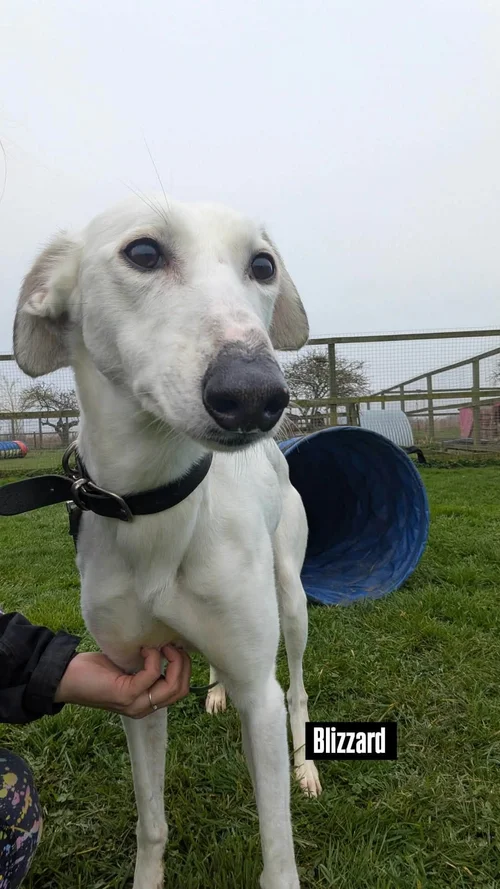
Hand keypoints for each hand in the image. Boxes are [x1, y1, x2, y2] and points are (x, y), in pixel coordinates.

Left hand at [54, 645, 191, 717]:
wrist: (66, 678)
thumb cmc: (94, 671)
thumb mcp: (127, 667)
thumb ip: (145, 665)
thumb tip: (167, 644)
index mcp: (145, 702)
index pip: (180, 691)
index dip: (185, 668)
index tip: (176, 647)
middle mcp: (143, 707)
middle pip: (181, 690)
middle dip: (184, 664)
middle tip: (173, 645)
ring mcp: (135, 704)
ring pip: (173, 686)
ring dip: (174, 660)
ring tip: (163, 646)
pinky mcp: (126, 694)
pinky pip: (152, 674)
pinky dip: (153, 657)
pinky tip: (144, 649)